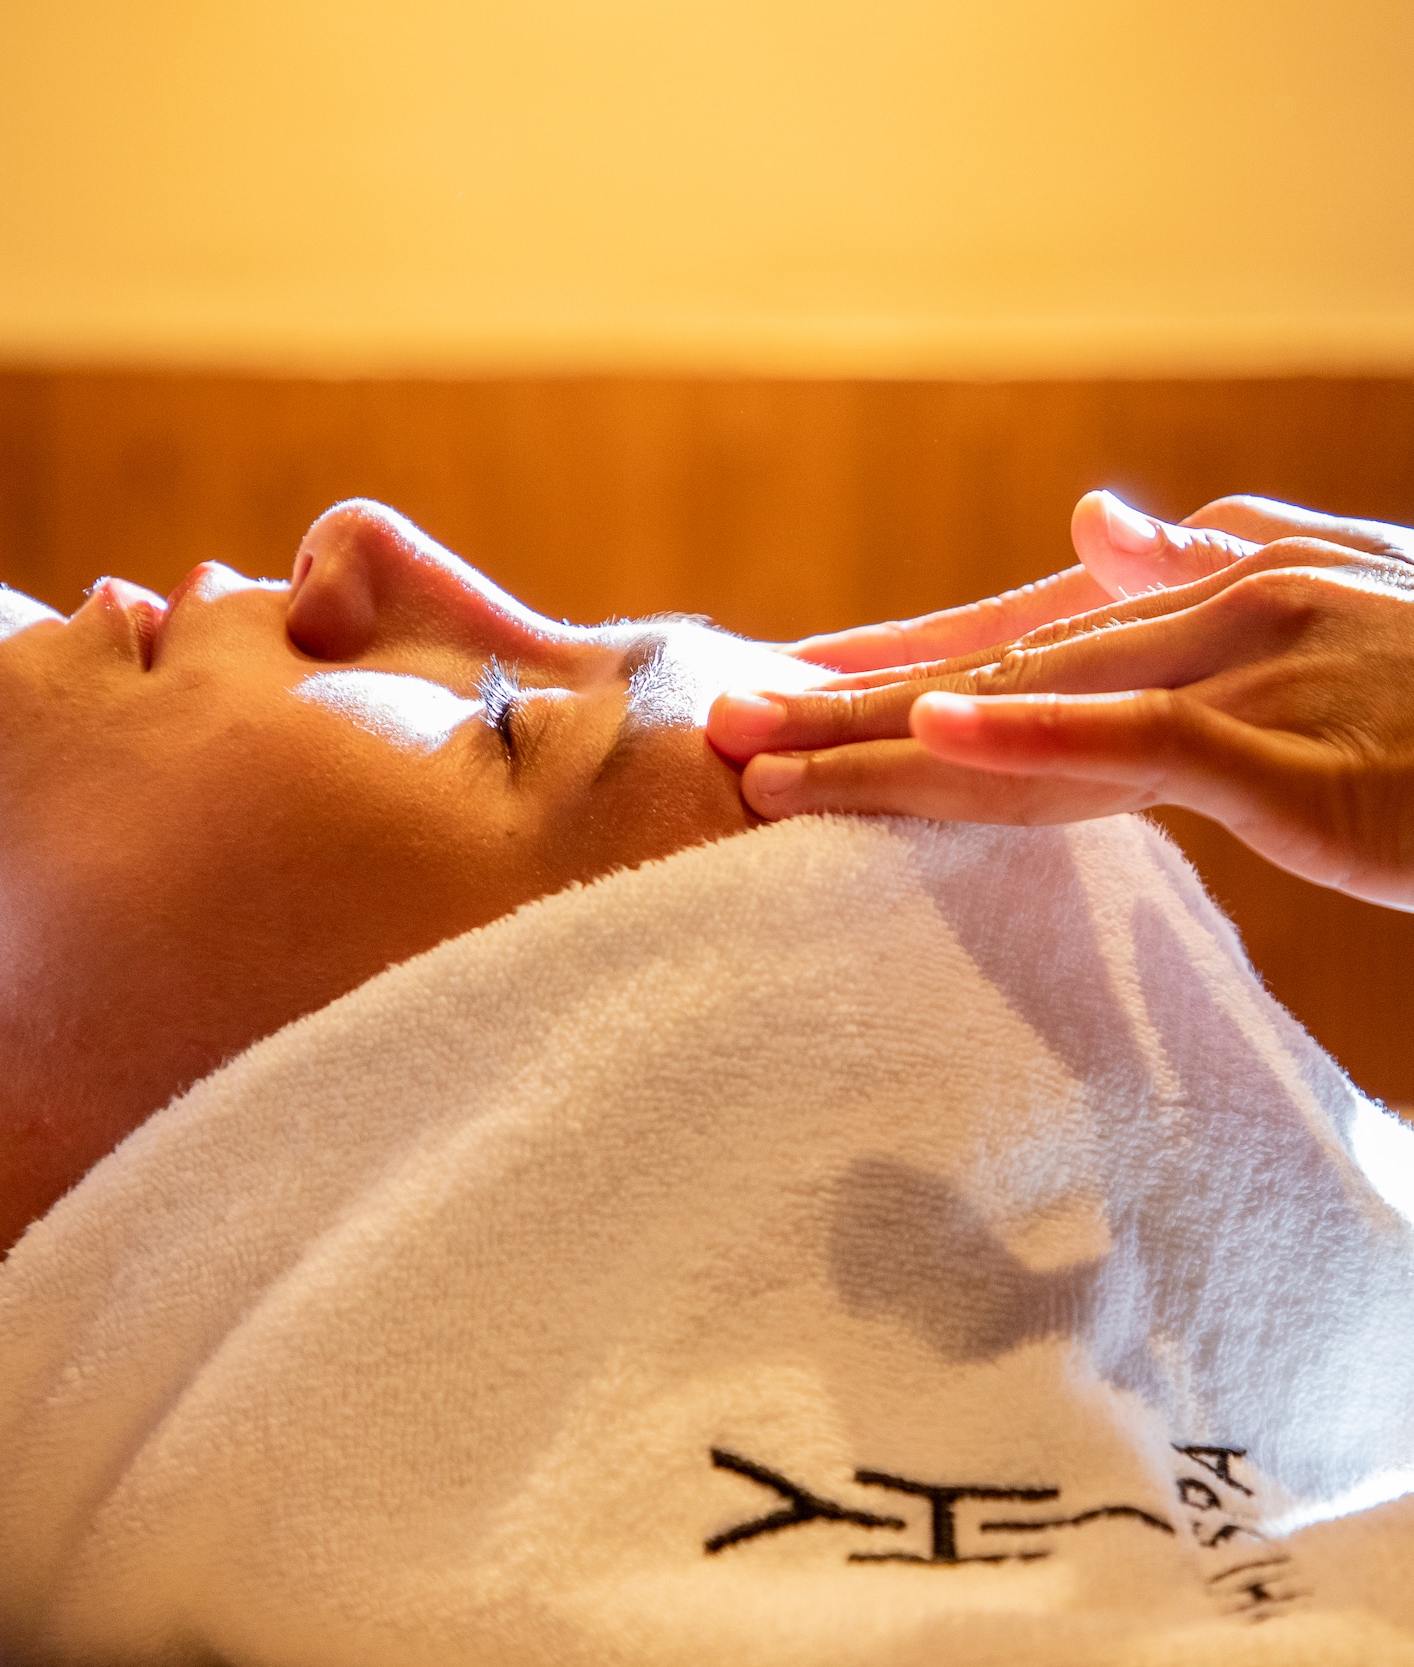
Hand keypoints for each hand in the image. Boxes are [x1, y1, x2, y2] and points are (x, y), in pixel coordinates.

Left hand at [710, 494, 1413, 909]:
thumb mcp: (1331, 622)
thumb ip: (1207, 575)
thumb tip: (1095, 519)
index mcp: (1219, 591)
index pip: (1025, 633)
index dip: (897, 661)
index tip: (786, 690)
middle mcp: (1221, 609)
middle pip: (1001, 664)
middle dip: (854, 700)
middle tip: (722, 730)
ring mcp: (1261, 674)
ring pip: (1041, 702)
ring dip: (893, 727)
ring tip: (769, 752)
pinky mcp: (1305, 759)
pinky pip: (1153, 748)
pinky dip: (1042, 739)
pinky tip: (936, 738)